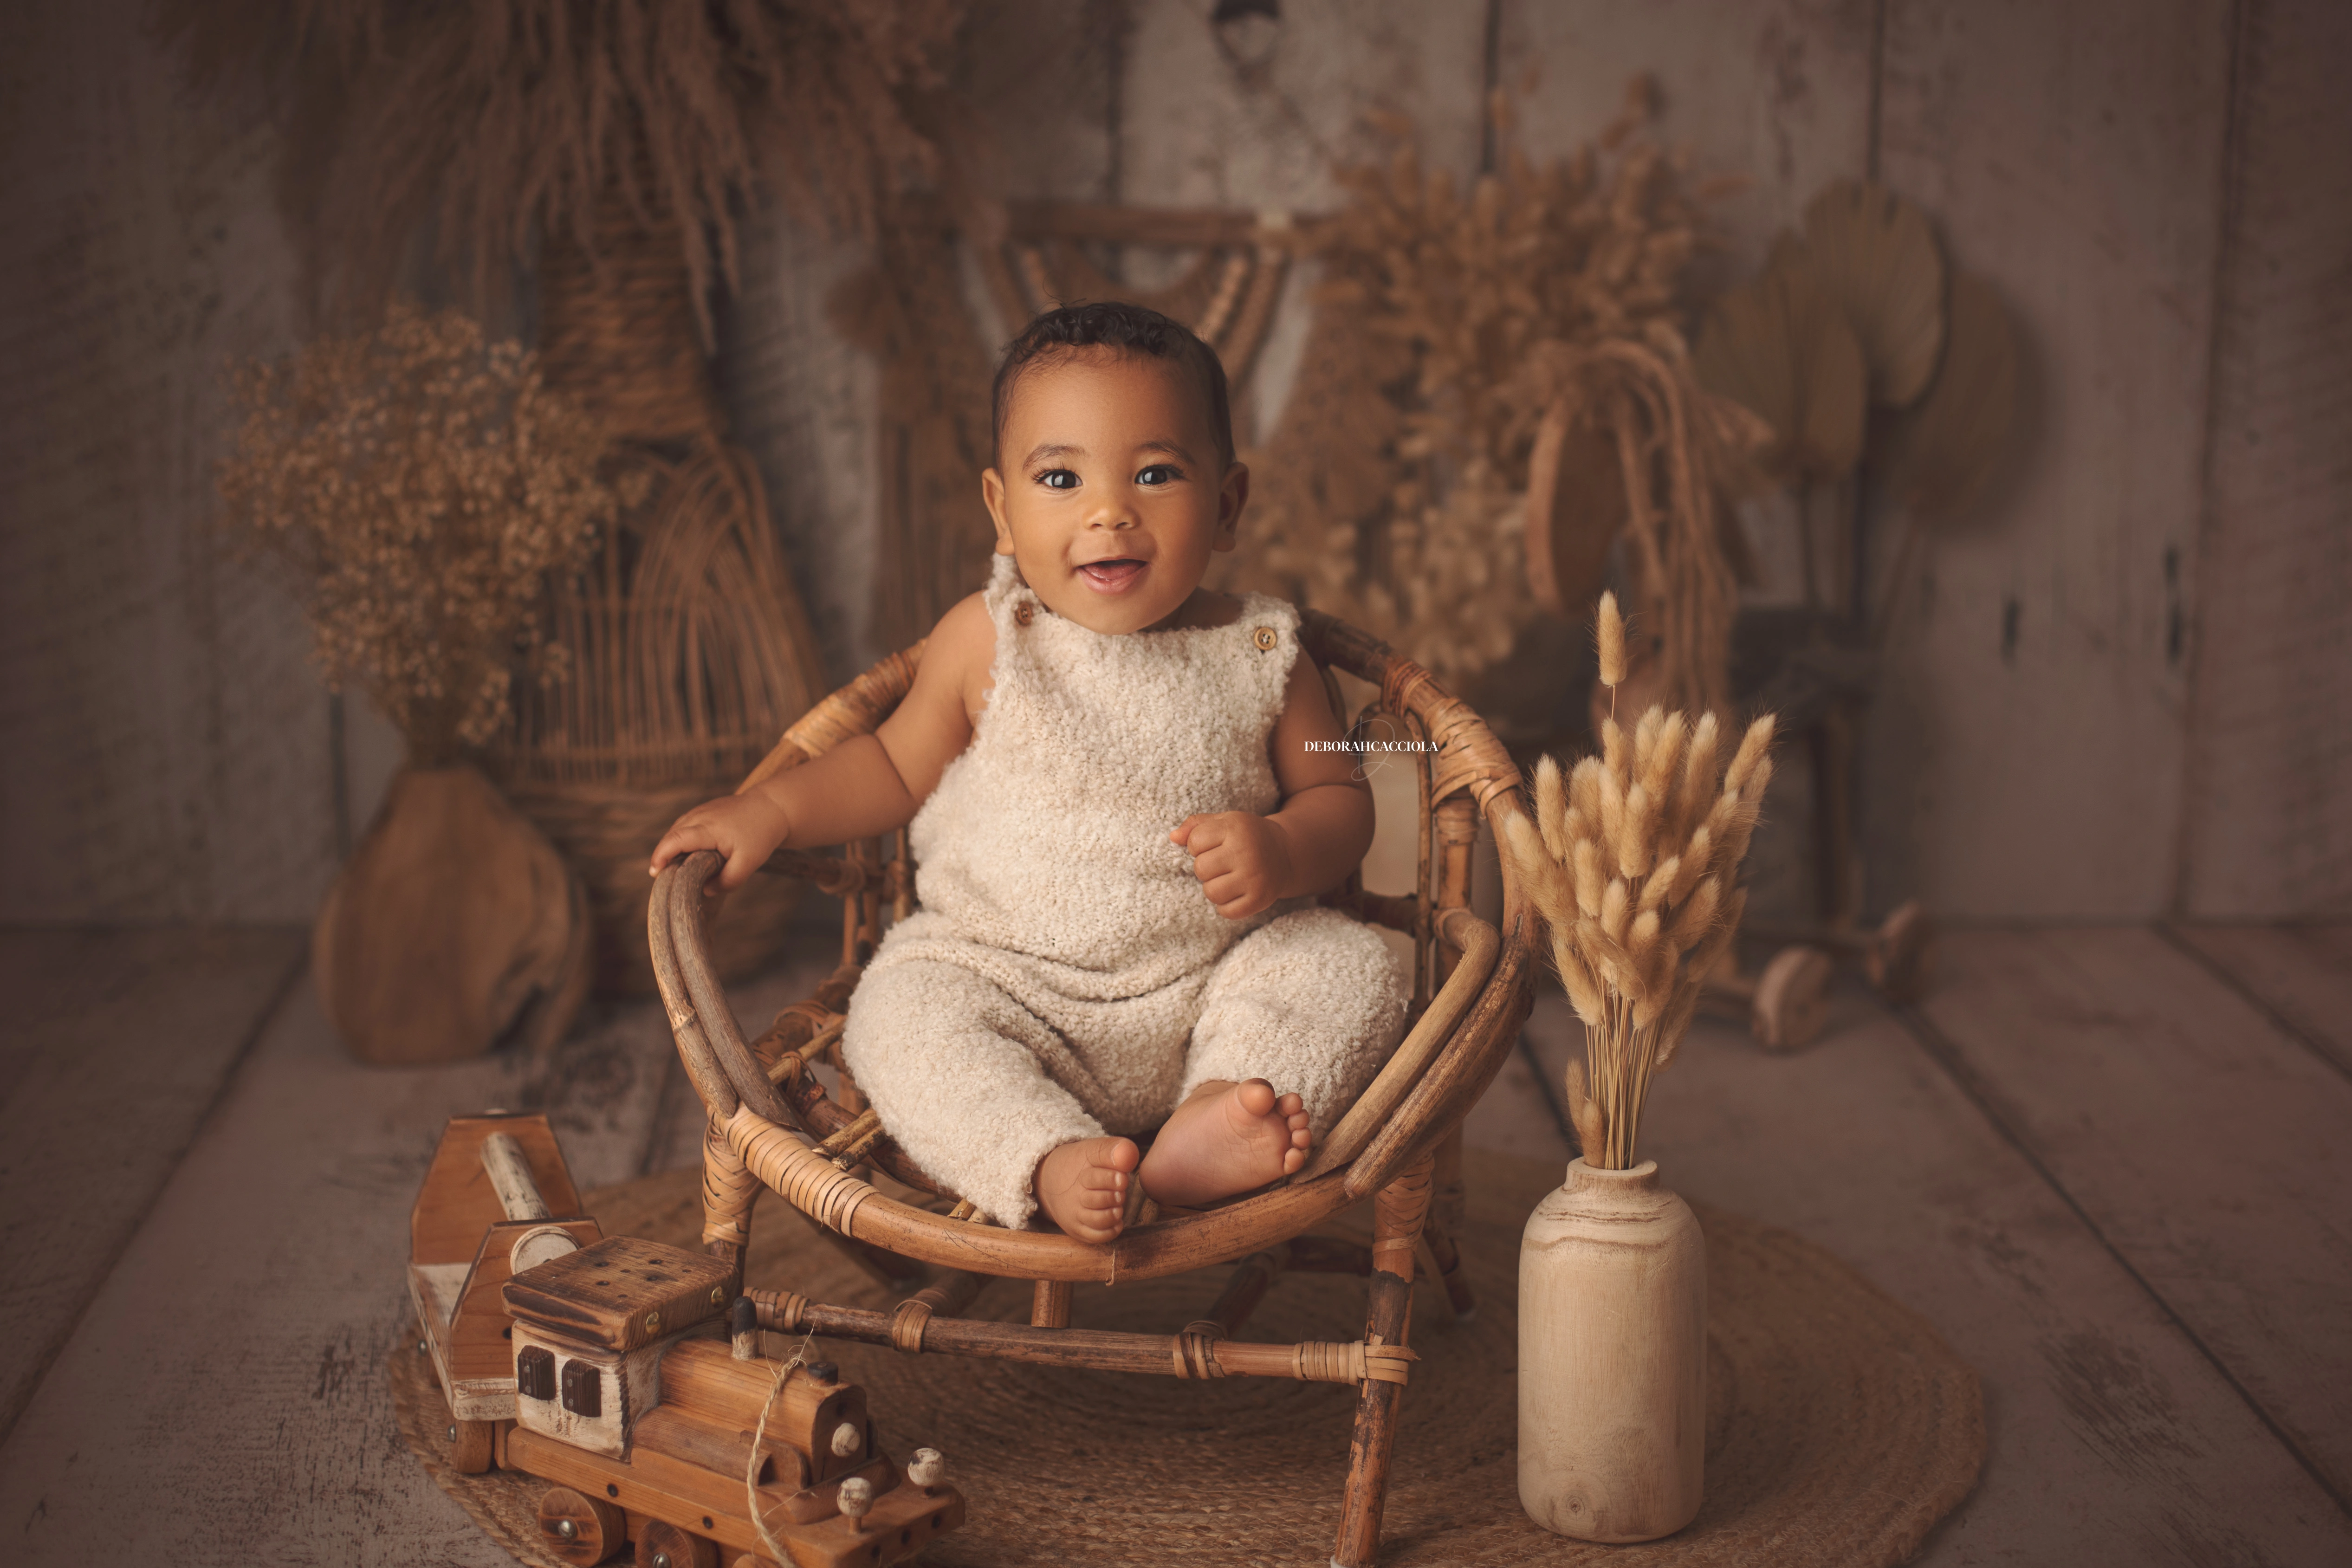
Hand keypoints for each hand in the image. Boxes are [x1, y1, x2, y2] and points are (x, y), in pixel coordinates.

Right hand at [648, 791, 790, 893]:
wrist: (772, 809)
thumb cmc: (760, 836)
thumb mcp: (748, 864)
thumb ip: (727, 881)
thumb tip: (704, 890)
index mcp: (709, 828)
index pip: (677, 839)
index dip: (661, 855)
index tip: (655, 872)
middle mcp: (700, 816)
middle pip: (672, 835)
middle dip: (662, 856)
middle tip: (662, 878)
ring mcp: (700, 810)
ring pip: (676, 830)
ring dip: (670, 848)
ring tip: (672, 869)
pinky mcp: (703, 811)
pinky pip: (684, 826)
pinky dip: (679, 840)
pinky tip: (684, 855)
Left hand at [1170, 811, 1292, 919]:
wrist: (1287, 853)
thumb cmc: (1247, 836)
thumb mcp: (1225, 821)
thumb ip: (1196, 825)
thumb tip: (1173, 837)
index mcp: (1236, 828)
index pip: (1194, 842)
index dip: (1198, 846)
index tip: (1214, 845)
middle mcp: (1246, 852)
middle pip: (1200, 869)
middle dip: (1206, 868)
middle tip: (1222, 864)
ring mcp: (1254, 878)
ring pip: (1211, 892)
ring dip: (1214, 887)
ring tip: (1228, 878)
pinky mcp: (1259, 900)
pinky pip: (1226, 911)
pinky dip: (1226, 905)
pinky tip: (1236, 892)